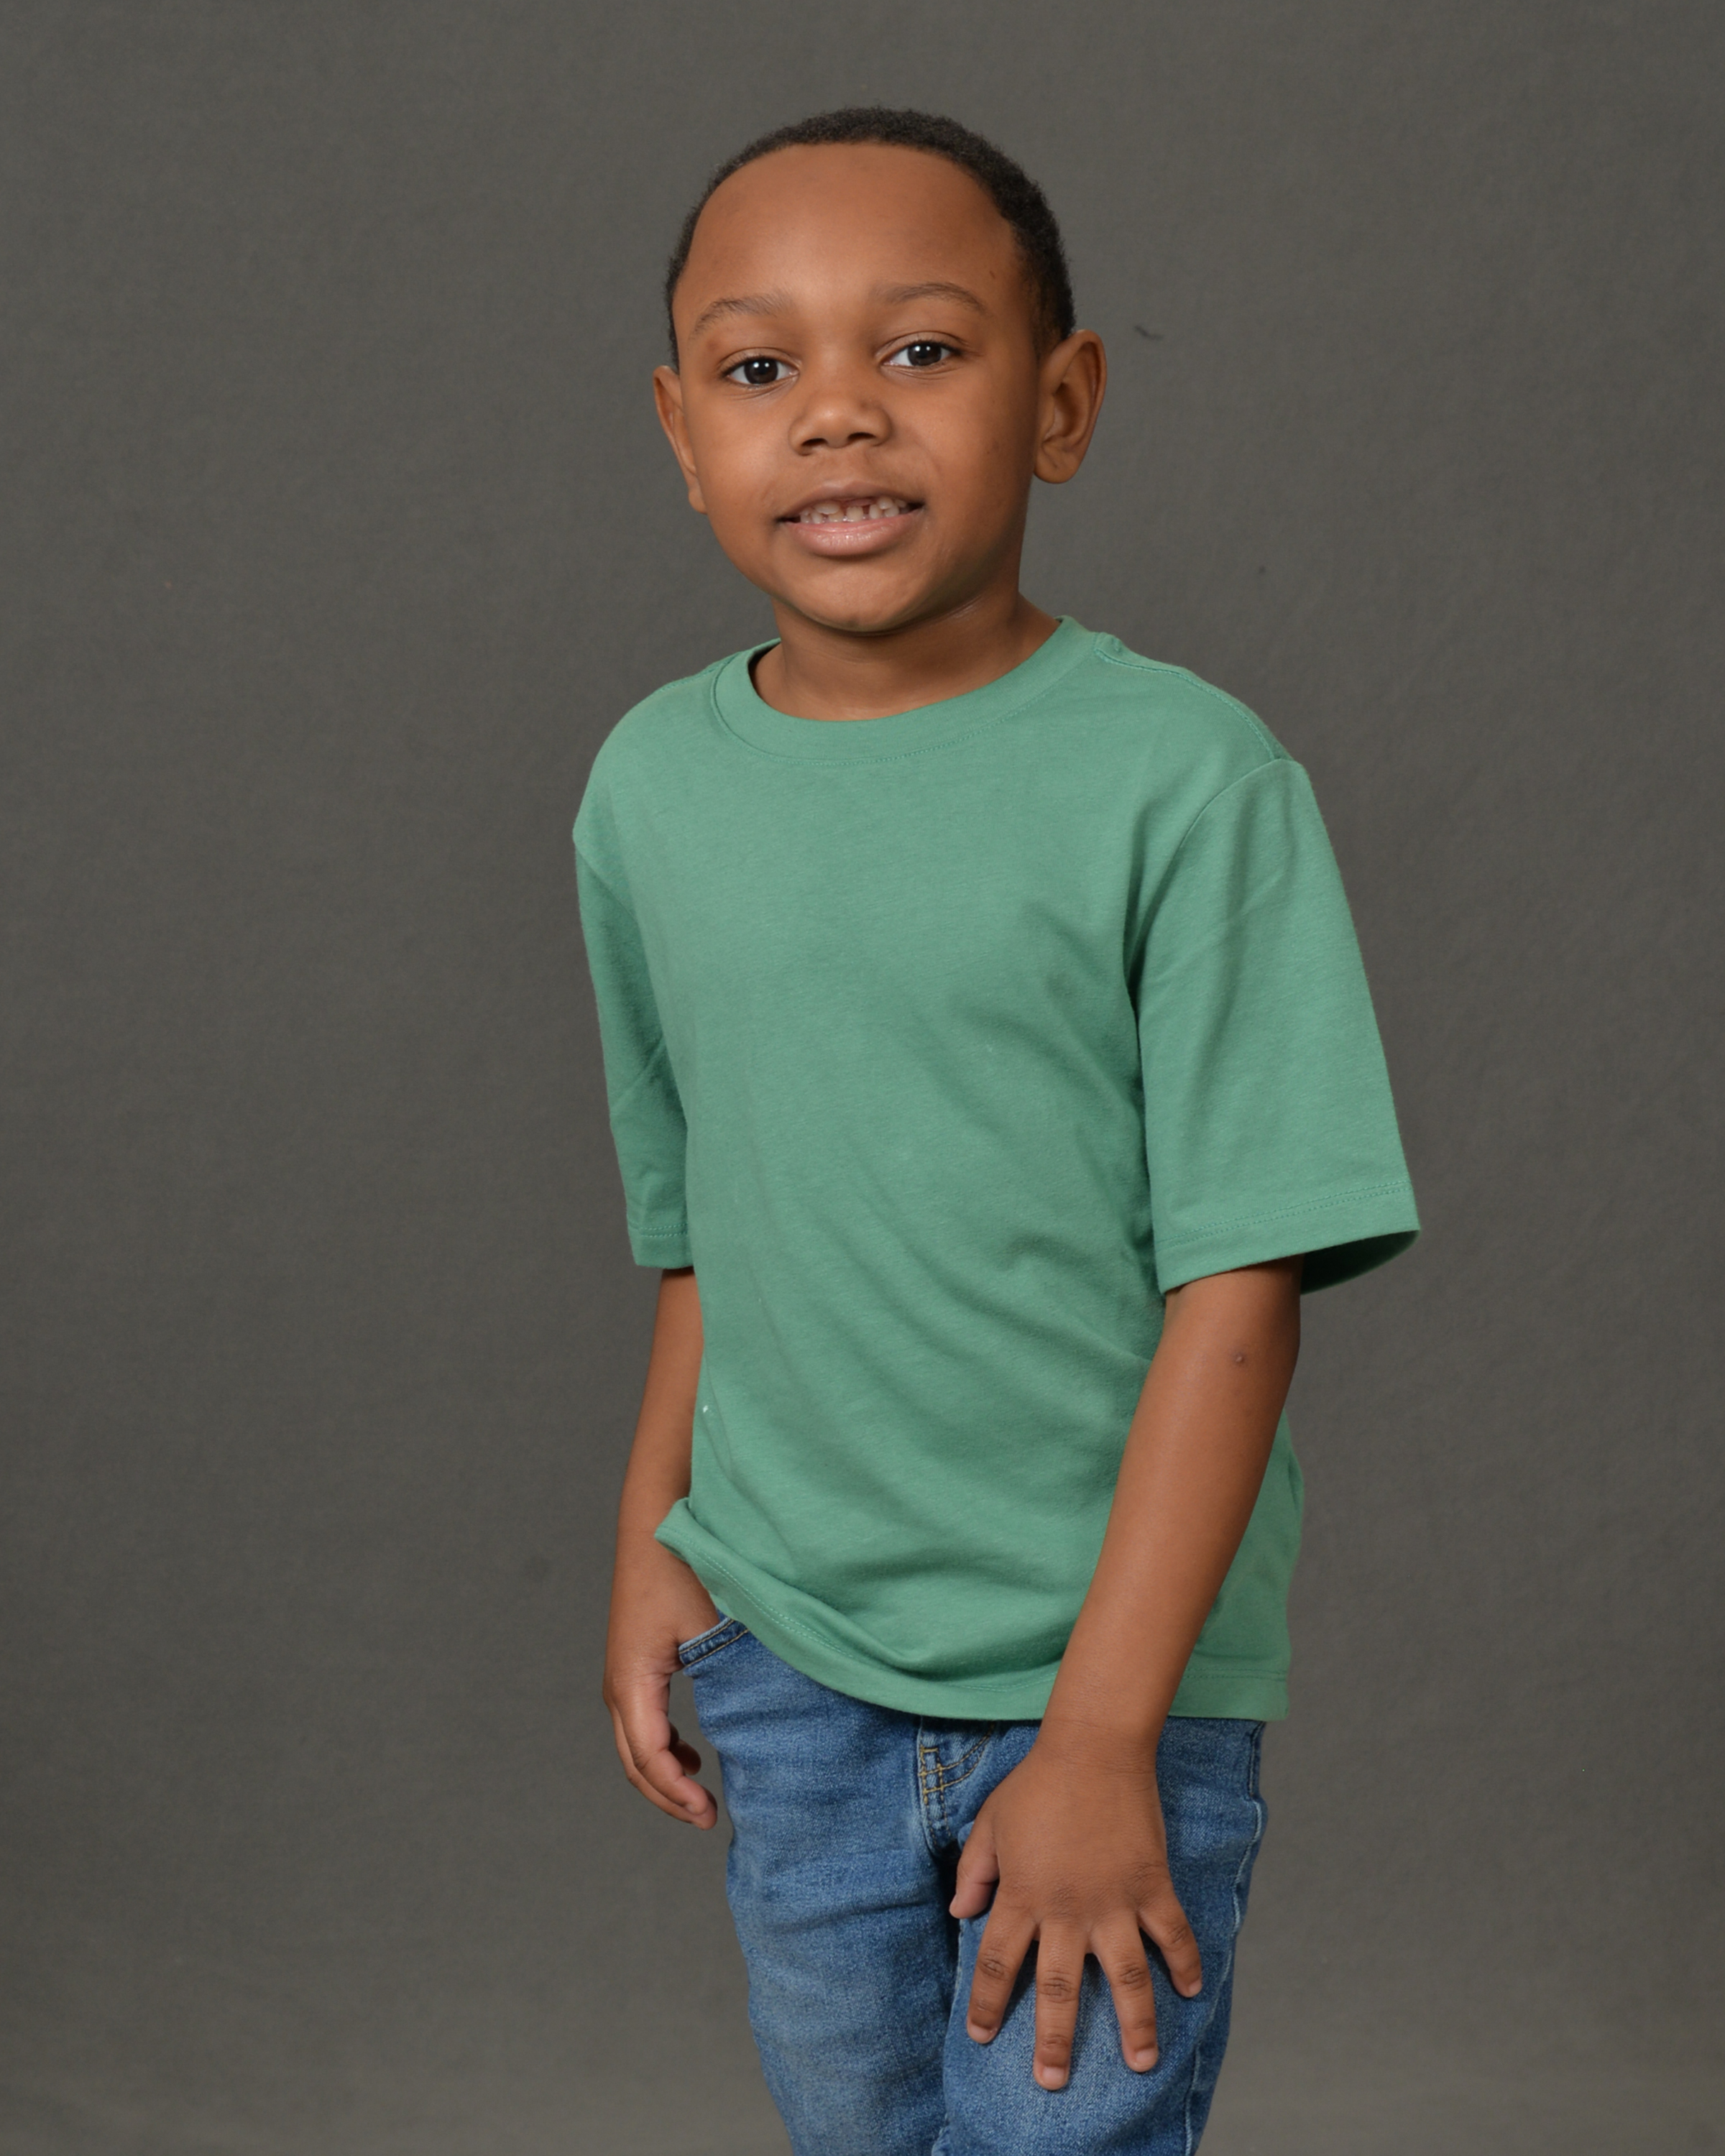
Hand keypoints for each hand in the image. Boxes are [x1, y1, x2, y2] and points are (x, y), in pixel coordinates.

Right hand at [602, 1535, 720, 1828]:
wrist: (656, 1519)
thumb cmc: (682, 1565)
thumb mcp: (708, 1625)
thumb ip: (724, 1679)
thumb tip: (752, 1729)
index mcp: (633, 1680)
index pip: (649, 1758)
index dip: (677, 1795)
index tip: (710, 1815)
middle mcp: (619, 1684)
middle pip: (635, 1763)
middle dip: (668, 1798)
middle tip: (708, 1820)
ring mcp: (623, 1675)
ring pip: (634, 1746)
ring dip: (664, 1777)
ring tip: (702, 1798)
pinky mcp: (635, 1665)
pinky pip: (642, 1723)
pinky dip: (663, 1750)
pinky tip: (693, 1757)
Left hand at [950, 1727, 1200, 2088]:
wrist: (1094, 1747)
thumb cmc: (1038, 1783)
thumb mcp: (991, 1822)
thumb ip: (975, 1870)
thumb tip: (959, 1912)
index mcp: (1022, 1894)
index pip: (998, 1962)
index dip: (988, 2002)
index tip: (981, 2036)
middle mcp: (1066, 1909)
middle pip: (1058, 1988)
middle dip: (1054, 2040)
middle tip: (1052, 2081)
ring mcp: (1113, 1901)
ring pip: (1124, 1978)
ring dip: (1135, 2024)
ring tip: (1141, 2063)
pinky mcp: (1151, 1885)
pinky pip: (1172, 1934)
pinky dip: (1185, 1963)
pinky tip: (1191, 1991)